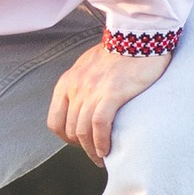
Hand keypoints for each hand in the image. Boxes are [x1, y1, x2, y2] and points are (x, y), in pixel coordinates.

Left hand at [48, 39, 169, 166]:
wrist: (138, 36)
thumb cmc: (118, 53)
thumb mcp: (88, 67)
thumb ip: (81, 85)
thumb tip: (82, 106)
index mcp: (67, 83)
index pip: (55, 121)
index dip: (66, 137)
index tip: (81, 143)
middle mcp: (75, 88)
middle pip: (69, 130)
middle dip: (82, 147)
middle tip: (95, 154)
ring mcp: (92, 91)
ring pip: (83, 131)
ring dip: (92, 150)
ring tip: (102, 158)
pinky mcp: (111, 93)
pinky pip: (99, 126)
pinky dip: (101, 142)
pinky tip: (107, 150)